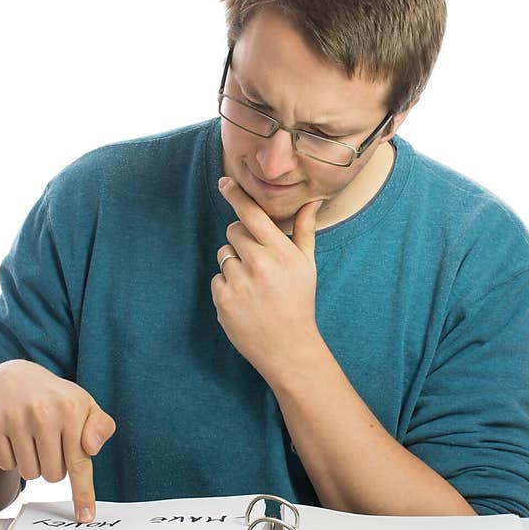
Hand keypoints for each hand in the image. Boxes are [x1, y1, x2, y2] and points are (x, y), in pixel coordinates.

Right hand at [0, 360, 115, 522]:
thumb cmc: (56, 399)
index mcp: (72, 409)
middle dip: (54, 467)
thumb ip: (100, 427)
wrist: (13, 378)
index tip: (85, 517)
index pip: (80, 462)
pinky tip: (15, 437)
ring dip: (33, 465)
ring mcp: (14, 417)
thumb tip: (92, 449)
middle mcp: (44, 412)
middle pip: (53, 475)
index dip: (83, 493)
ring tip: (33, 440)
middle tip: (51, 445)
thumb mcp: (85, 406)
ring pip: (29, 474)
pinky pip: (6, 465)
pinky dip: (12, 458)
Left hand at [212, 176, 323, 382]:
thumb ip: (304, 231)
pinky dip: (227, 286)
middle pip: (234, 231)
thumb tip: (312, 202)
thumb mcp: (307, 266)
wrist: (288, 347)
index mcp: (281, 252)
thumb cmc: (299, 302)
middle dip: (242, 240)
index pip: (252, 214)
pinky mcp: (223, 300)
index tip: (224, 183)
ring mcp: (239, 283)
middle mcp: (260, 264)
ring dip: (234, 265)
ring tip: (253, 285)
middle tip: (258, 262)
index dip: (236, 196)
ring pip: (224, 254)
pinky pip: (217, 278)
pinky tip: (244, 300)